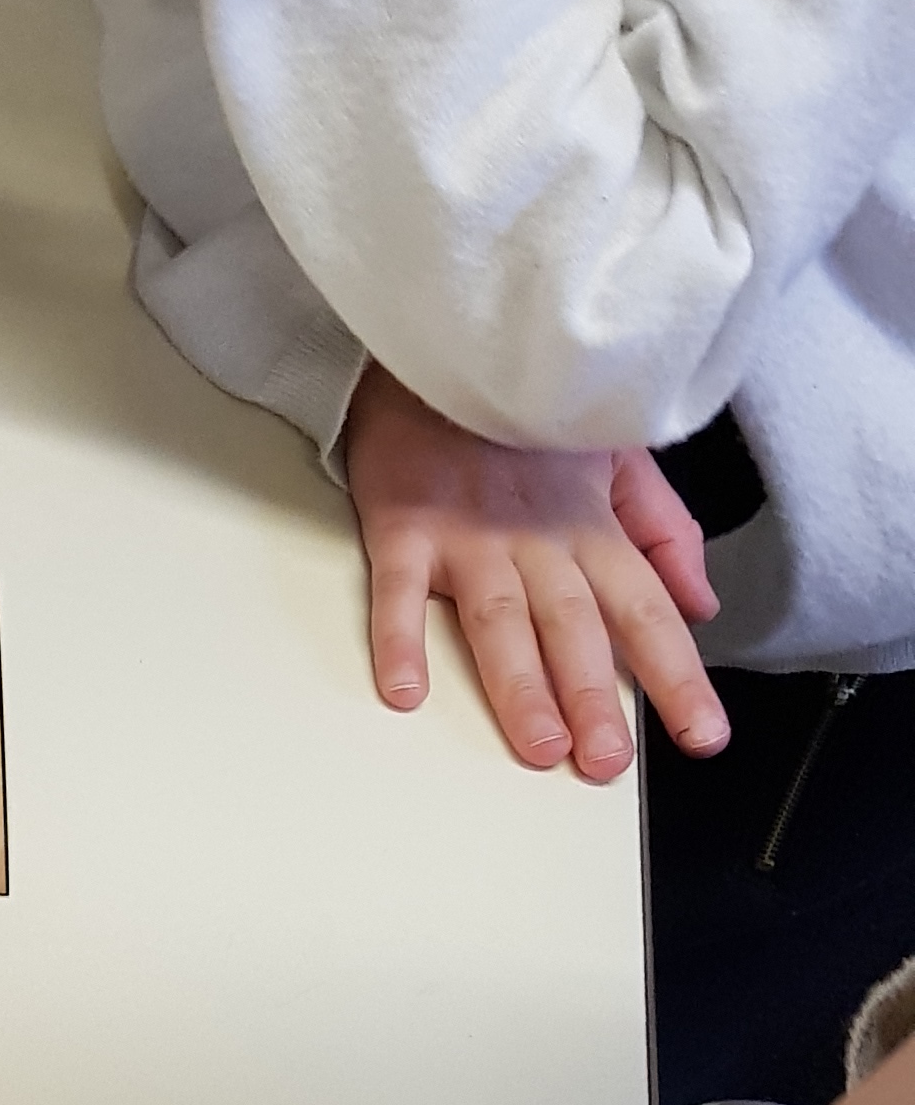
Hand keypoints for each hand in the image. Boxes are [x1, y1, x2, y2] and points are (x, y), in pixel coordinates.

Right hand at [345, 360, 727, 778]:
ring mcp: (469, 536)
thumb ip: (662, 529)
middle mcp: (537, 539)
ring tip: (539, 746)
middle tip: (605, 764)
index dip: (677, 676)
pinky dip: (400, 640)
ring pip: (501, 622)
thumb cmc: (522, 407)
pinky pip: (401, 592)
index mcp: (591, 526)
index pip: (647, 613)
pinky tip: (404, 691)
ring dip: (520, 686)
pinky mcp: (404, 526)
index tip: (703, 735)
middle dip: (594, 700)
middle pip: (575, 630)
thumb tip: (699, 600)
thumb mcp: (616, 453)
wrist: (445, 341)